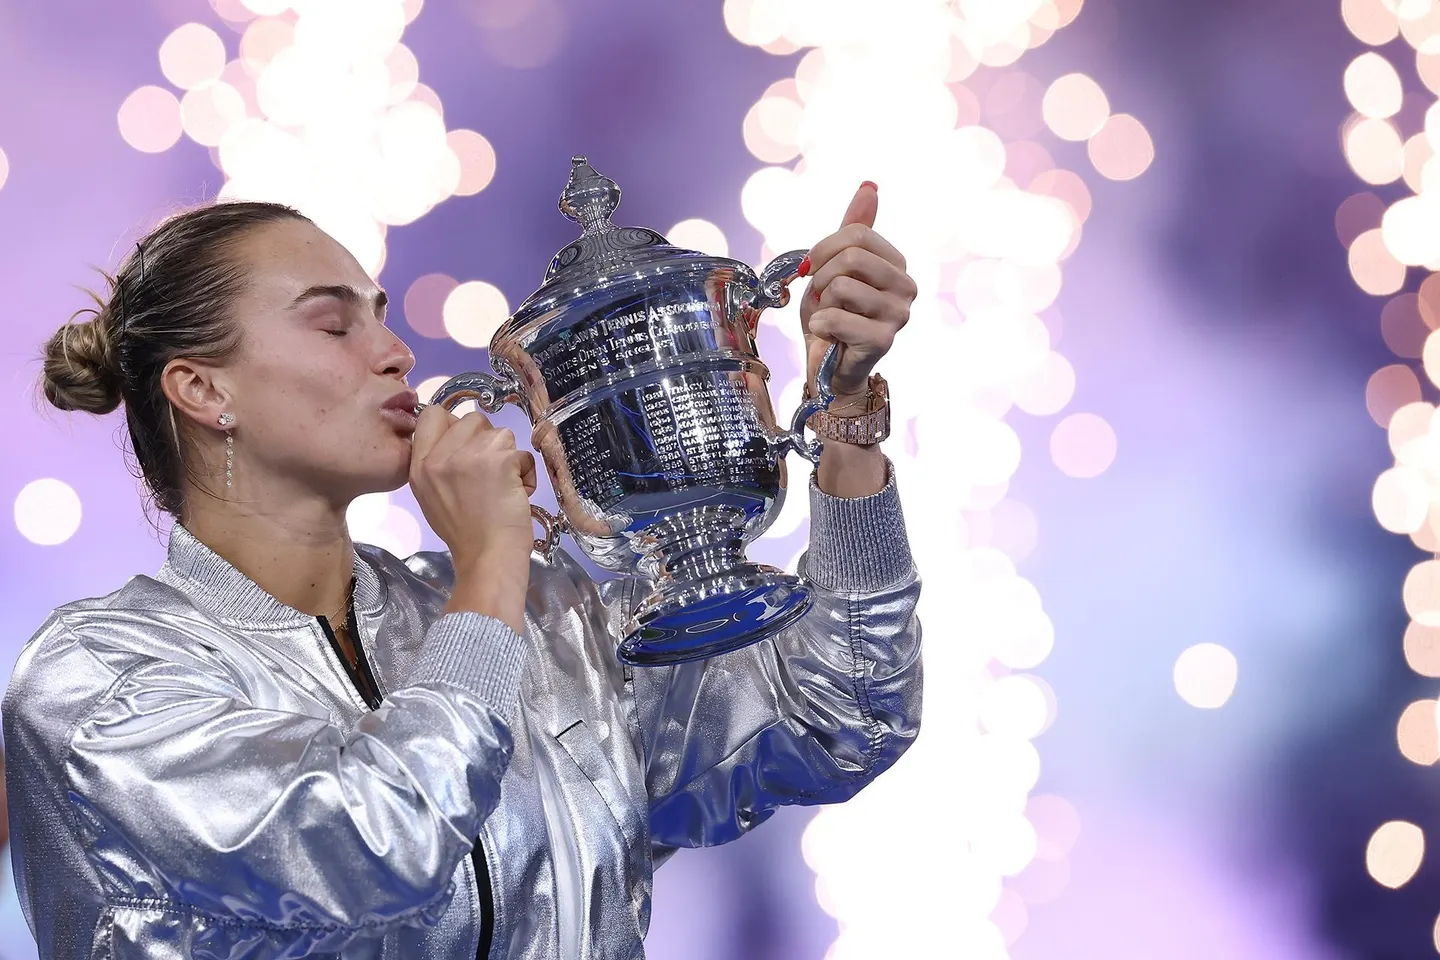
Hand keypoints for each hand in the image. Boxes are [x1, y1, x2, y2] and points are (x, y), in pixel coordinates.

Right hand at [409, 406, 537, 628]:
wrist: (487, 558)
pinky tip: (518, 493)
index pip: (432, 414)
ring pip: (499, 432)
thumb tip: (459, 439)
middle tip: (489, 474)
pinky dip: (526, 472)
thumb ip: (438, 464)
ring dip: (508, 457)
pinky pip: (521, 452)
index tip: (468, 447)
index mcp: (419, 466)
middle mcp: (438, 457)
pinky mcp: (497, 459)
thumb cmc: (466, 534)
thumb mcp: (432, 496)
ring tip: (503, 486)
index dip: (455, 424)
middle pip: (471, 419)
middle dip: (487, 441)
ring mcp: (467, 455)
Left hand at [799, 183, 917, 404]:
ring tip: (830, 317)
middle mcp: (907, 287)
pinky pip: (835, 317)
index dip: (823, 249)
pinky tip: (829, 337)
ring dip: (821, 304)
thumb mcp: (836, 266)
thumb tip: (870, 185)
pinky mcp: (883, 340)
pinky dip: (820, 326)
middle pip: (851, 257)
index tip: (812, 269)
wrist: (828, 367)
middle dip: (821, 277)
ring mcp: (899, 315)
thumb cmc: (833, 315)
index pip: (857, 234)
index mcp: (897, 264)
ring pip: (841, 287)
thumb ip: (853, 228)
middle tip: (822, 298)